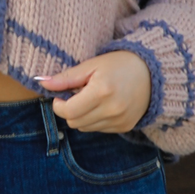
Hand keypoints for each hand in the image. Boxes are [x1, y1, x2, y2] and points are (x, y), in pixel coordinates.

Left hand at [36, 51, 151, 132]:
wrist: (153, 72)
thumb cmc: (120, 64)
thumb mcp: (92, 65)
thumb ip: (66, 77)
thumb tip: (41, 82)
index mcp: (102, 91)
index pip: (68, 112)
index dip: (59, 105)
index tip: (61, 96)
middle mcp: (112, 110)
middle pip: (74, 122)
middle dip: (70, 110)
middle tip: (78, 95)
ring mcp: (119, 121)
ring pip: (85, 128)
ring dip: (82, 116)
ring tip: (93, 98)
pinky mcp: (125, 127)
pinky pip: (99, 129)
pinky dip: (95, 119)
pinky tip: (104, 105)